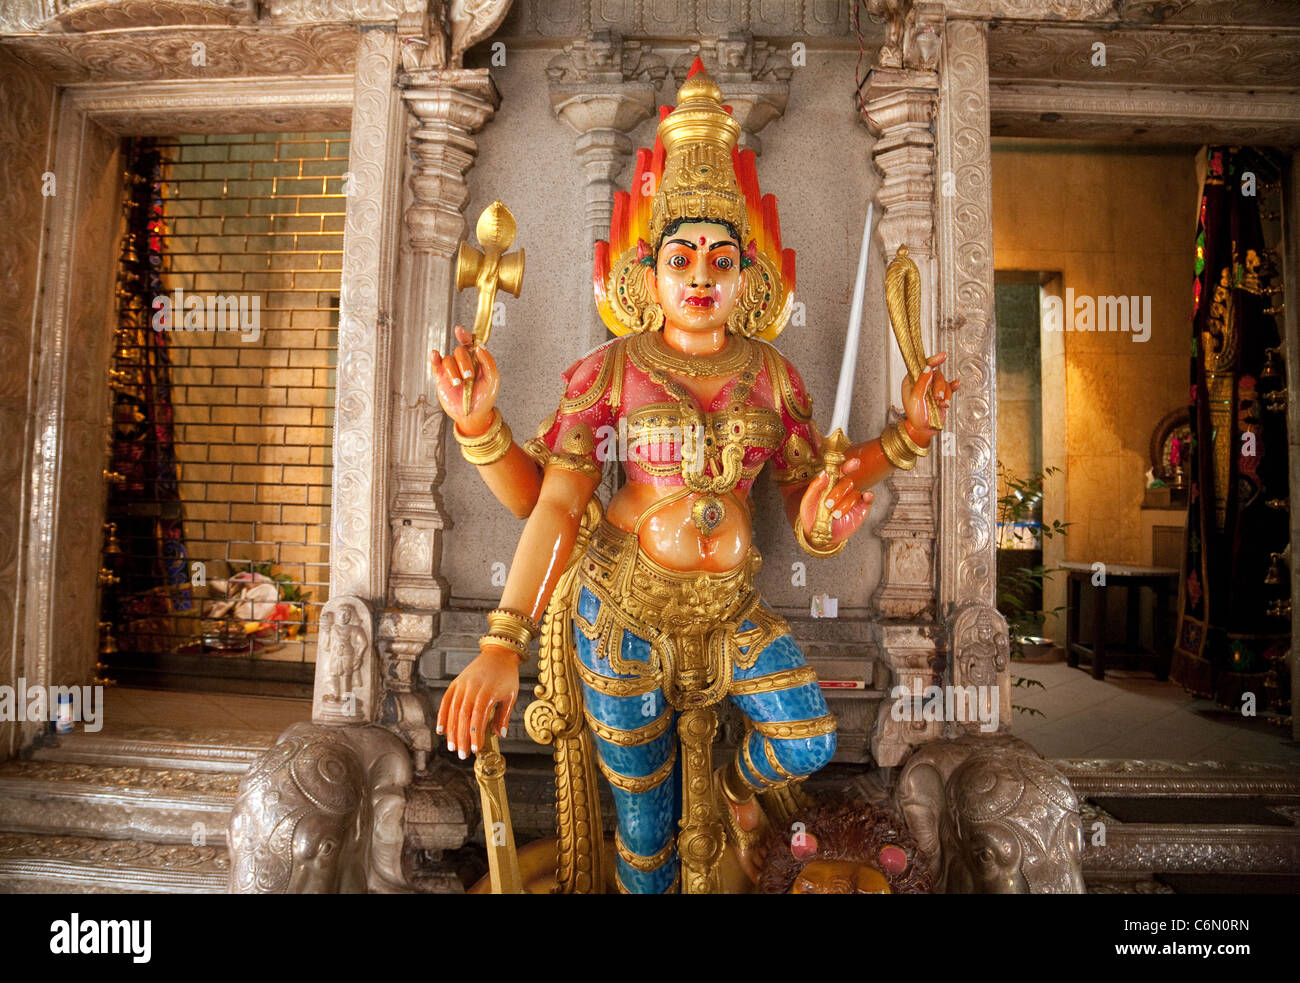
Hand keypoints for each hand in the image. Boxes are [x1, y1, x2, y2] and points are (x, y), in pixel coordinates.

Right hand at [431, 324, 499, 435]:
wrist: (473, 416)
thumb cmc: (484, 398)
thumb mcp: (492, 380)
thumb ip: (488, 362)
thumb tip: (480, 346)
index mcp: (476, 360)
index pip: (470, 343)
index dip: (465, 335)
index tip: (459, 331)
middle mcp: (463, 363)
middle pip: (460, 351)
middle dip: (464, 363)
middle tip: (469, 377)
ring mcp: (452, 370)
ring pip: (448, 360)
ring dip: (453, 371)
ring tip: (459, 384)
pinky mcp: (441, 378)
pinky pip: (436, 364)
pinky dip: (434, 358)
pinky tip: (435, 355)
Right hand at [435, 644, 519, 759]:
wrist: (498, 653)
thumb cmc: (506, 675)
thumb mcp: (511, 695)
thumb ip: (503, 716)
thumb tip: (500, 735)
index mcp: (488, 691)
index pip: (478, 717)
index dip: (475, 734)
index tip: (475, 749)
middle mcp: (472, 688)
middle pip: (463, 716)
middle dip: (462, 737)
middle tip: (462, 754)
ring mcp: (462, 685)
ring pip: (452, 711)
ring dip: (451, 731)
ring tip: (452, 747)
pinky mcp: (455, 683)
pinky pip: (446, 701)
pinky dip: (442, 716)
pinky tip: (440, 730)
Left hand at [798, 457, 872, 544]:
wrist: (818, 535)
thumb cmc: (811, 515)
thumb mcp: (808, 501)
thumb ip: (815, 487)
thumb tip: (824, 473)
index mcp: (830, 483)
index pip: (840, 471)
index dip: (847, 466)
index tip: (854, 463)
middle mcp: (843, 489)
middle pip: (847, 482)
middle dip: (838, 492)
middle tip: (828, 504)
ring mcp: (852, 498)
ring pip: (854, 494)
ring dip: (845, 503)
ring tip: (834, 515)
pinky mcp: (861, 509)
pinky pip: (868, 500)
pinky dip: (869, 497)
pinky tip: (867, 496)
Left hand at [902, 351, 959, 444]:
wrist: (923, 429)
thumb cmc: (915, 416)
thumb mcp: (915, 399)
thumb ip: (921, 383)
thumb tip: (927, 368)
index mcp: (912, 381)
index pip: (922, 366)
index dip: (933, 360)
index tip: (942, 356)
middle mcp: (923, 383)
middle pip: (936, 375)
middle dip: (939, 386)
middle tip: (938, 397)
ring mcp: (932, 389)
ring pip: (944, 383)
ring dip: (945, 394)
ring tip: (941, 404)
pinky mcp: (941, 395)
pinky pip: (950, 387)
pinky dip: (953, 387)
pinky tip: (957, 384)